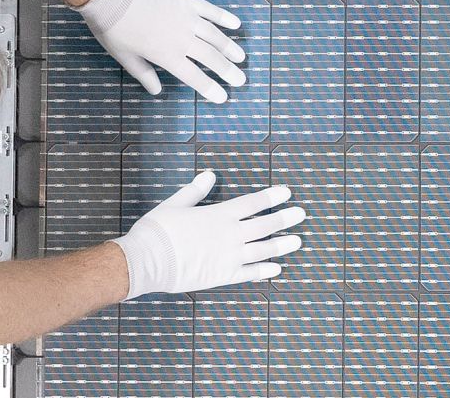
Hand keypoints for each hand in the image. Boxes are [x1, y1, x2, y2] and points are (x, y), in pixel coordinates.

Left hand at [74, 0, 246, 102]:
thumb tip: (156, 90)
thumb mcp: (125, 57)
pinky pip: (209, 10)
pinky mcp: (184, 0)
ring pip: (214, 35)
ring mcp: (186, 18)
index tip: (223, 97)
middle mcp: (181, 39)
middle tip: (241, 79)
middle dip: (228, 70)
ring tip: (241, 57)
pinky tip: (236, 24)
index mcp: (167, 56)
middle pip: (211, 58)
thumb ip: (144, 74)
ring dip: (229, 47)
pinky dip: (223, 17)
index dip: (210, 88)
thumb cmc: (113, 29)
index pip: (194, 77)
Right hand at [111, 171, 305, 298]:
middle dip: (285, 218)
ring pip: (263, 249)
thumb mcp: (175, 203)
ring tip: (297, 241)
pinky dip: (265, 271)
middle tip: (301, 214)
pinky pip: (250, 273)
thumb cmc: (158, 230)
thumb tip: (209, 175)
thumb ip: (195, 190)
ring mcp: (229, 257)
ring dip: (282, 244)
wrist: (147, 261)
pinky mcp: (223, 276)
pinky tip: (277, 269)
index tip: (286, 192)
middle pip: (264, 225)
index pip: (252, 203)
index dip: (271, 197)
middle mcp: (230, 235)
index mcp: (219, 215)